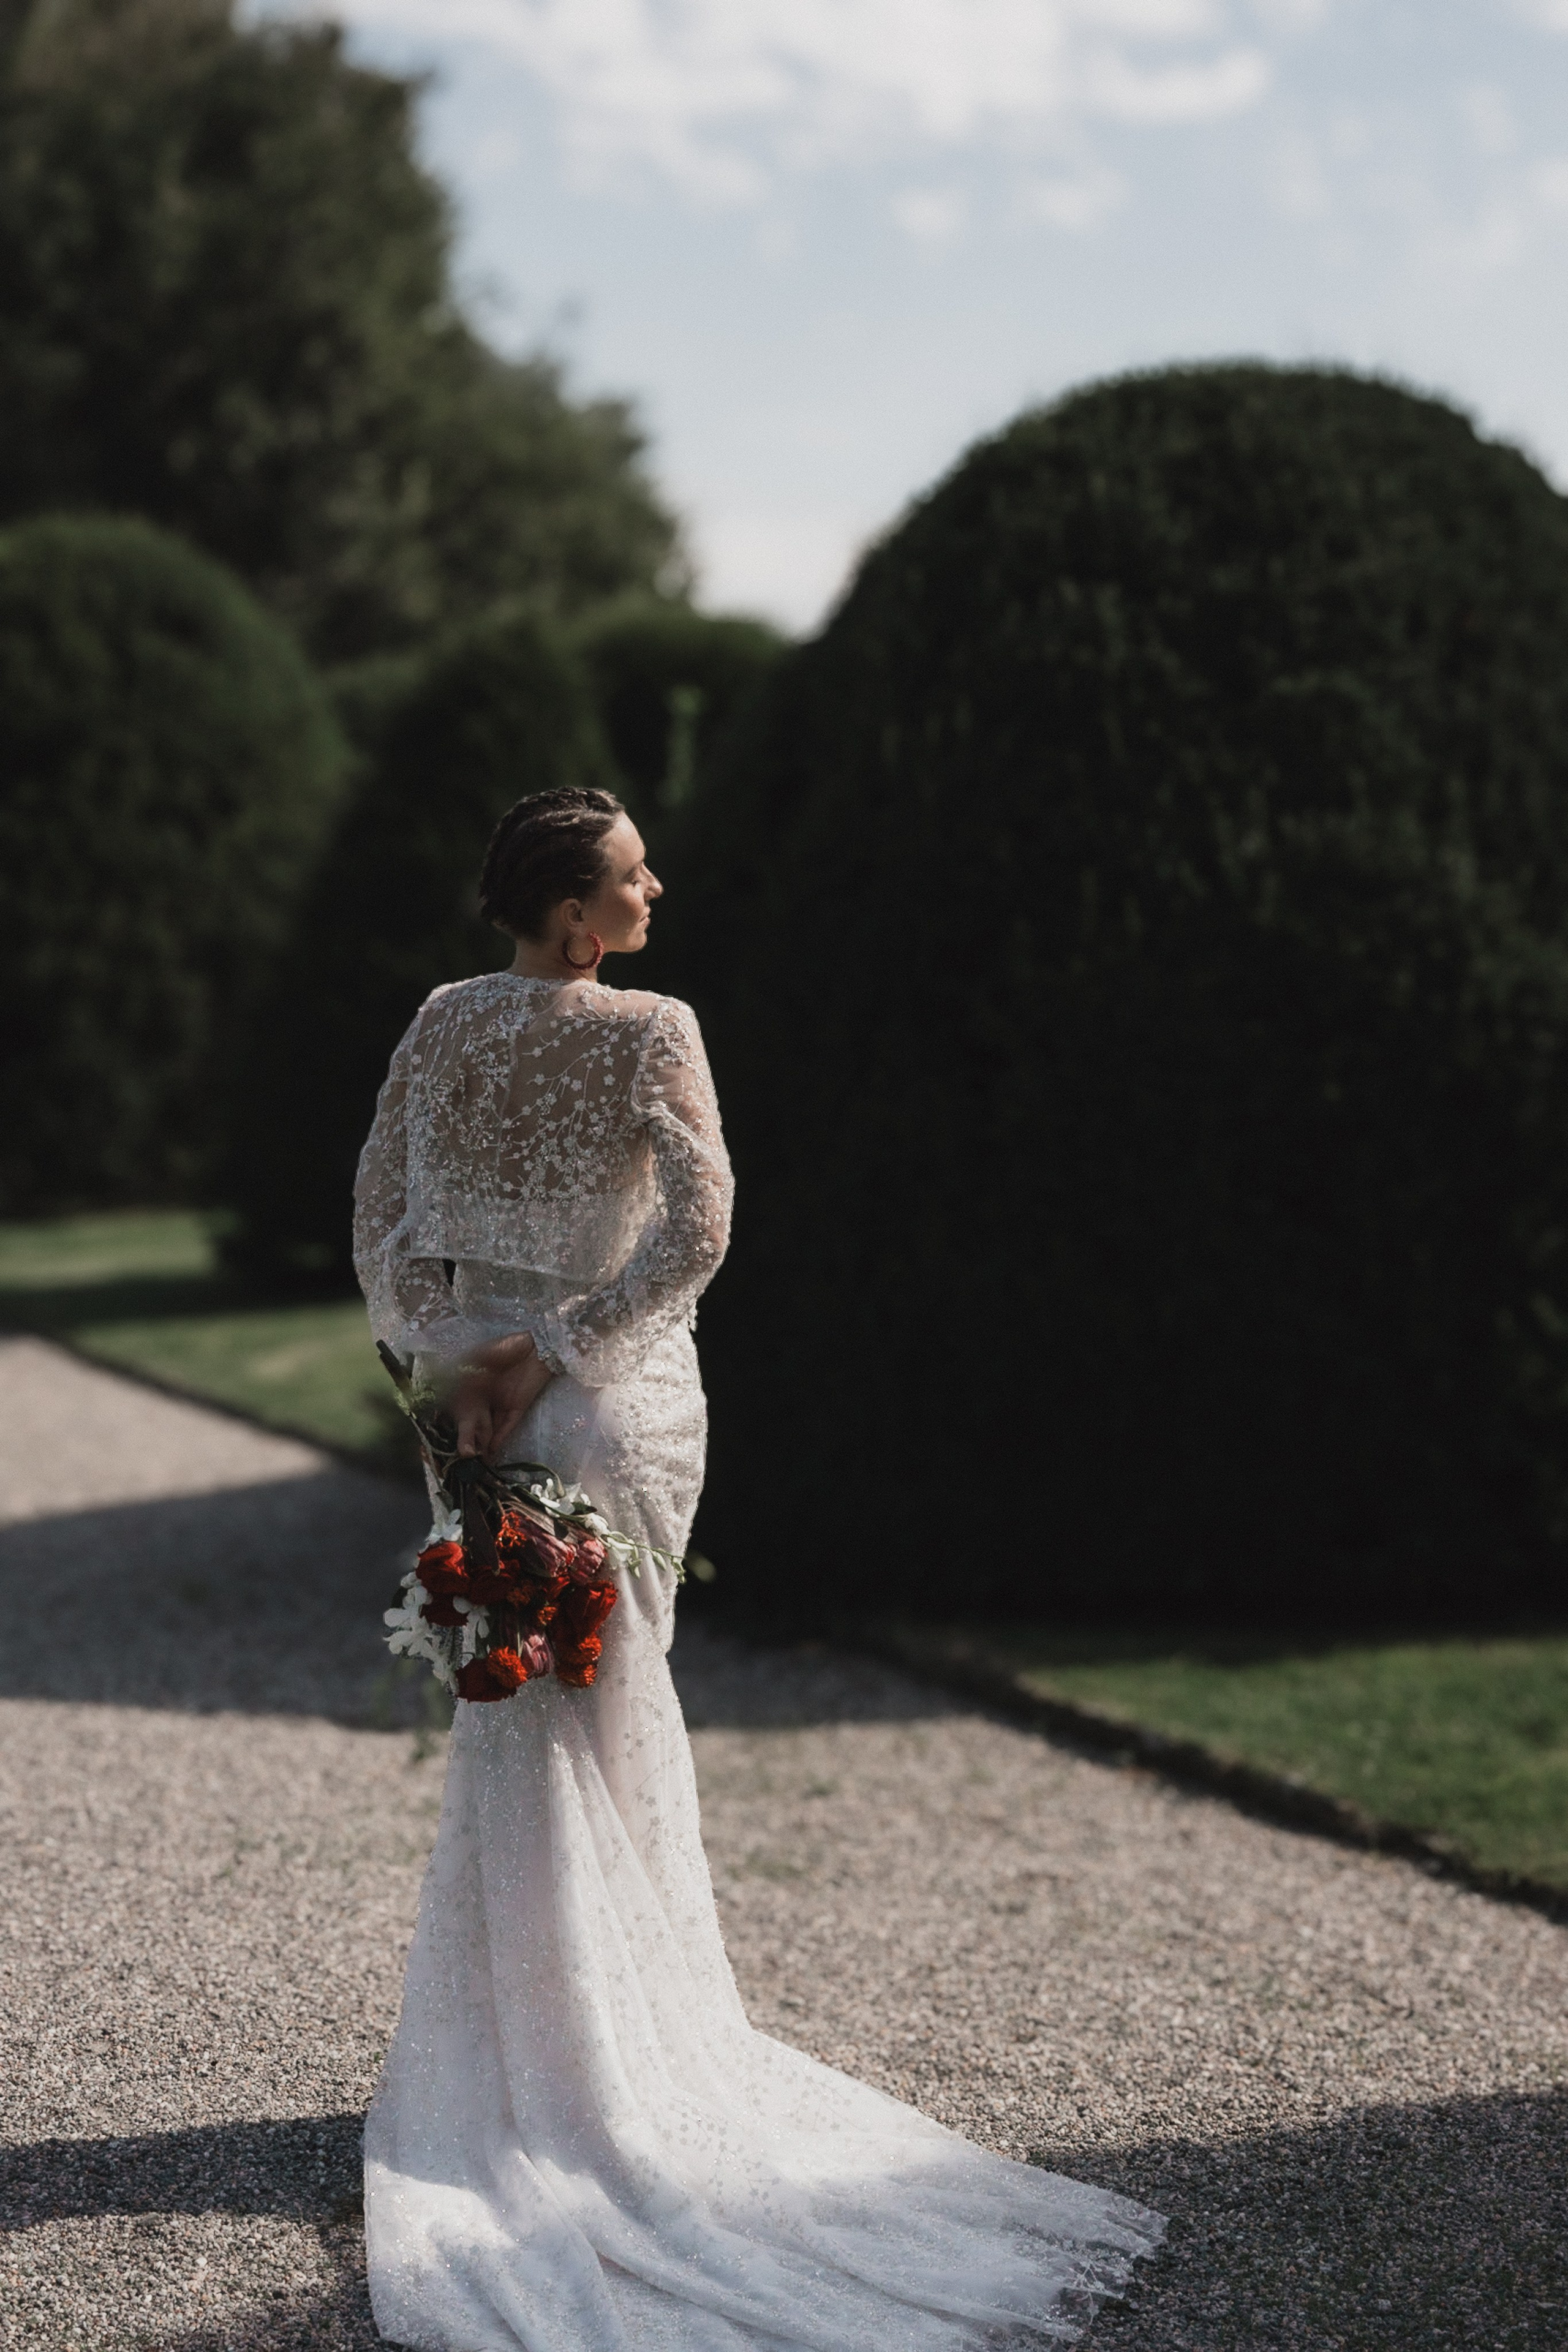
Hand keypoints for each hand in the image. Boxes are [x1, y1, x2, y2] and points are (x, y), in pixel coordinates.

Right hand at [450, 1333, 554, 1461]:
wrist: (536, 1345)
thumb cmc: (506, 1347)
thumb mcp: (481, 1354)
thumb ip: (466, 1367)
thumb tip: (447, 1378)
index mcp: (474, 1386)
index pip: (462, 1409)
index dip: (456, 1421)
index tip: (447, 1430)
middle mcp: (485, 1399)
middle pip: (475, 1423)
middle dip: (469, 1439)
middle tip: (465, 1454)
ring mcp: (502, 1404)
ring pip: (490, 1428)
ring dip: (484, 1443)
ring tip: (477, 1459)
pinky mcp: (519, 1407)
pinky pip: (508, 1425)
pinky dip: (500, 1437)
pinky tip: (492, 1449)